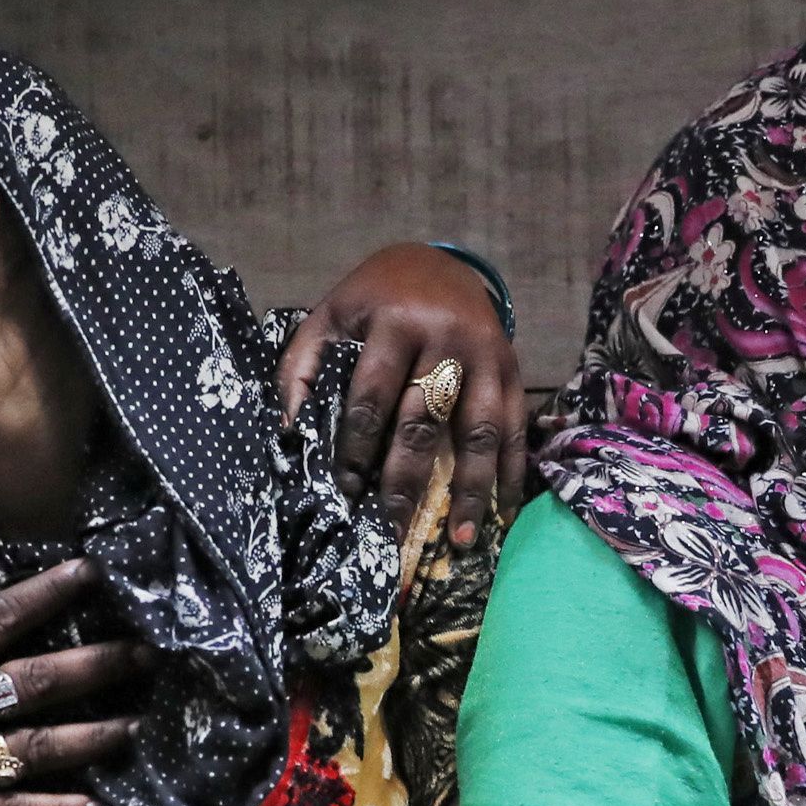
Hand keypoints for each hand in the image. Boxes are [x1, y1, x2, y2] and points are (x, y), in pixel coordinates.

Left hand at [277, 242, 525, 548]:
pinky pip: (515, 428)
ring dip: (471, 489)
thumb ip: (303, 365)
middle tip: (391, 527)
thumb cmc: (376, 299)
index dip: (358, 447)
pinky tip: (503, 513)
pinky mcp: (514, 370)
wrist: (442, 265)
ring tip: (460, 539)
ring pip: (479, 431)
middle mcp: (446, 338)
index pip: (372, 397)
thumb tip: (290, 431)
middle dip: (406, 479)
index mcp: (394, 322)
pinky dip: (511, 473)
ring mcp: (487, 356)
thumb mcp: (332, 315)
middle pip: (424, 421)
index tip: (346, 492)